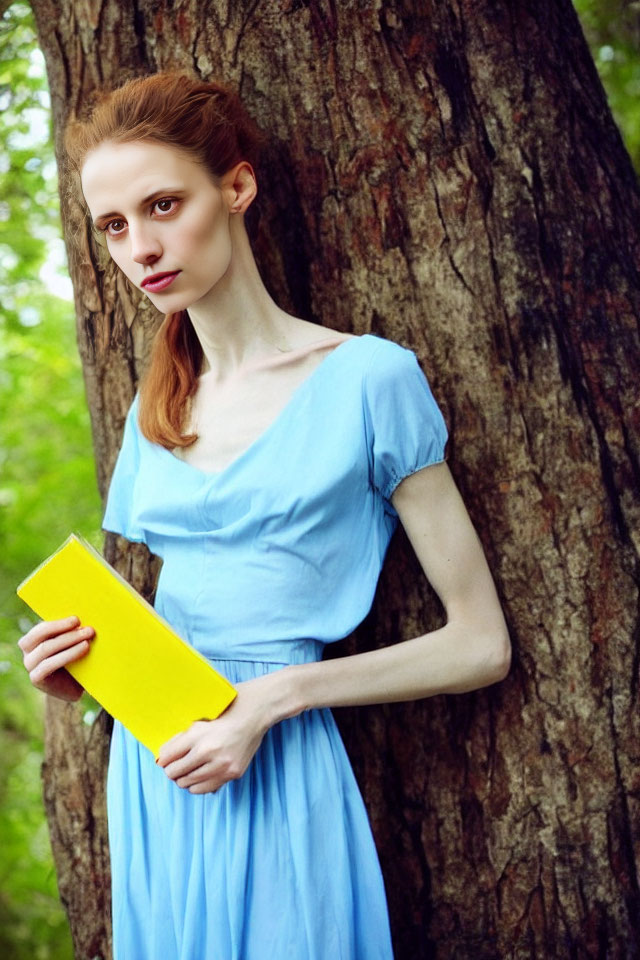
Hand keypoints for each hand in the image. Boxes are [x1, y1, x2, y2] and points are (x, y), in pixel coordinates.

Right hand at [18, 615, 94, 701]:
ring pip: (45, 649)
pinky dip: (66, 656)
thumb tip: (88, 618)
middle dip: (65, 630)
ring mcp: (30, 665)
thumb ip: (73, 632)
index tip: (77, 619)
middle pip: (41, 636)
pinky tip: (83, 650)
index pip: (41, 628)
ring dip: (69, 642)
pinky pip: (48, 665)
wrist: (71, 688)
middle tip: (88, 629)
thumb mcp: (72, 644)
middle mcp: (28, 651)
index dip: (58, 623)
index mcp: (34, 638)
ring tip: (88, 641)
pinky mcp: (35, 678)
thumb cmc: (74, 660)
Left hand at [156, 674, 278, 793]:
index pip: (168, 756)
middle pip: (175, 773)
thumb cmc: (229, 707)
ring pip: (188, 784)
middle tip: (173, 764)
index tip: (164, 758)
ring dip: (184, 778)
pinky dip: (198, 784)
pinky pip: (206, 788)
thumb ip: (183, 735)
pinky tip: (200, 774)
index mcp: (199, 735)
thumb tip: (164, 754)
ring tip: (187, 770)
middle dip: (171, 769)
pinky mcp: (233, 773)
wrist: (259, 709)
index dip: (163, 758)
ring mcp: (223, 765)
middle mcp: (210, 752)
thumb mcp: (202, 716)